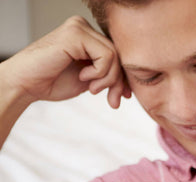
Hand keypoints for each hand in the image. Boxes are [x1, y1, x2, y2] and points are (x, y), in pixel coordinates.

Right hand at [2, 16, 128, 107]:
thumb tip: (131, 86)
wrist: (26, 84)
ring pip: (115, 56)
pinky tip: (83, 77)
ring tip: (92, 89)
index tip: (121, 98)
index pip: (117, 55)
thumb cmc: (53, 82)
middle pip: (119, 55)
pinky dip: (100, 72)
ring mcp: (79, 27)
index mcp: (87, 36)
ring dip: (108, 79)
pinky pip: (106, 55)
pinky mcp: (75, 33)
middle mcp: (83, 27)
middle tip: (112, 101)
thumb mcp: (90, 81)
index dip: (123, 78)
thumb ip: (108, 77)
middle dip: (118, 82)